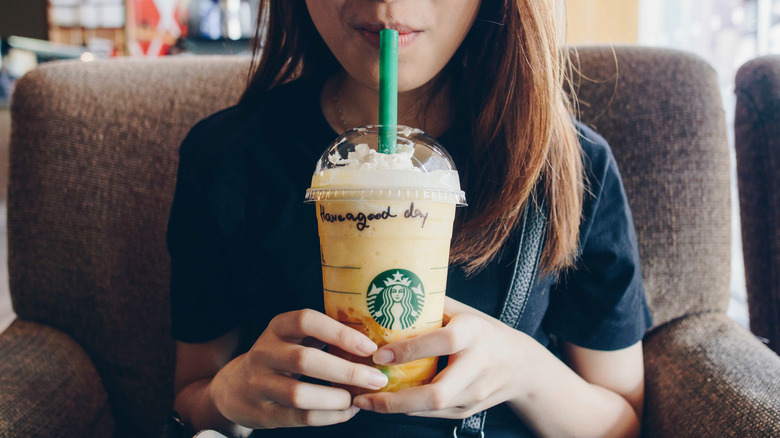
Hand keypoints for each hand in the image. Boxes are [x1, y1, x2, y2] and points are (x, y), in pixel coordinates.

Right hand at [208, 309, 388, 428]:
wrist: (235, 389)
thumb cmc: (280, 358)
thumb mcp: (293, 338)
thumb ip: (323, 336)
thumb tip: (373, 344)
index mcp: (277, 327)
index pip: (306, 321)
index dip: (339, 333)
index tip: (369, 347)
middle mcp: (265, 352)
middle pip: (305, 360)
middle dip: (346, 371)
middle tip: (376, 379)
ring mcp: (260, 384)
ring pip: (300, 394)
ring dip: (336, 398)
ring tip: (359, 398)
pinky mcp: (263, 412)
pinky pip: (300, 417)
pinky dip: (329, 417)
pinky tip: (347, 411)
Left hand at [353, 297, 529, 418]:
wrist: (522, 366)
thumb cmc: (485, 332)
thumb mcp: (465, 312)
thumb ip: (433, 305)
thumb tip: (393, 290)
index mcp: (474, 333)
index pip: (443, 342)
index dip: (409, 349)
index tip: (378, 353)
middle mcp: (477, 366)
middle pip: (437, 393)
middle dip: (395, 400)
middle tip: (362, 394)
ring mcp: (474, 393)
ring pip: (431, 409)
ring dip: (394, 408)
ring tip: (363, 401)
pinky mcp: (468, 410)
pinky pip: (433, 414)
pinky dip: (406, 409)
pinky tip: (383, 403)